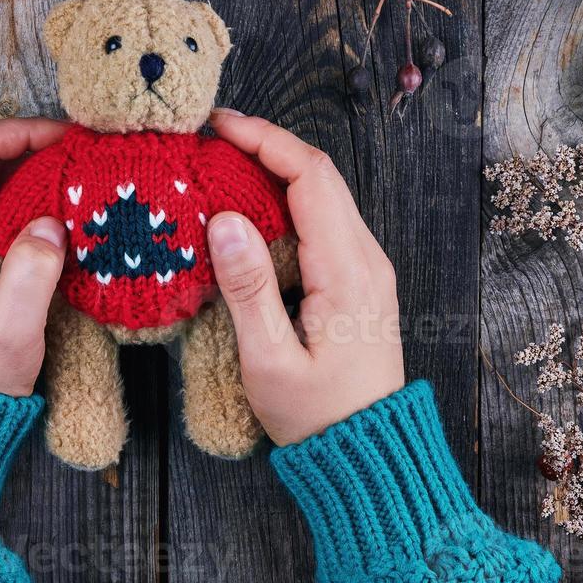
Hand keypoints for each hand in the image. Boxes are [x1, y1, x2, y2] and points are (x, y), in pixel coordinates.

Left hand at [0, 118, 68, 396]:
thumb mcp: (10, 336)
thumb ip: (31, 275)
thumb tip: (52, 224)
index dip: (23, 132)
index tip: (69, 139)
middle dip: (33, 150)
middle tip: (83, 159)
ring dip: (31, 177)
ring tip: (78, 184)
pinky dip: (23, 204)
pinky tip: (57, 217)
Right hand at [204, 110, 403, 445]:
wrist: (370, 457)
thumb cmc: (317, 417)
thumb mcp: (270, 361)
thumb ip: (247, 289)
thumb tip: (223, 220)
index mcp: (348, 270)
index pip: (311, 177)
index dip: (265, 140)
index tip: (219, 125)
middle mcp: (366, 257)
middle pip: (320, 174)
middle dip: (267, 144)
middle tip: (212, 138)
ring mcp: (366, 266)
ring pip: (322, 193)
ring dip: (275, 168)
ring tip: (222, 163)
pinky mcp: (356, 279)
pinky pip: (322, 219)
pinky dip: (284, 198)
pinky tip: (248, 206)